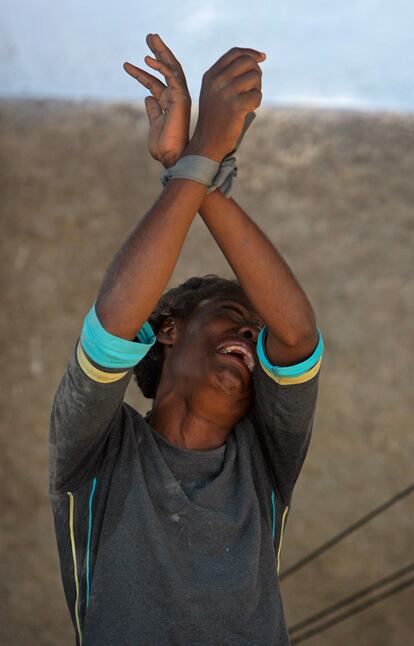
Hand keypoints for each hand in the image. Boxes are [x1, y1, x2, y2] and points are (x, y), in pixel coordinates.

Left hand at [124, 34, 191, 167]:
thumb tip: (148, 97)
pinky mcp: (181, 99)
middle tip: (149, 37)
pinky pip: (172, 78)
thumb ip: (153, 111)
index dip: (142, 73)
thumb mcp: (154, 125)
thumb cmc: (164, 146)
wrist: (171, 158)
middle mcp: (175, 98)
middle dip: (158, 53)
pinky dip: (160, 67)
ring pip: (171, 68)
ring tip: (150, 38)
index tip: (127, 65)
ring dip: (161, 52)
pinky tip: (148, 59)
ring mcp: (179, 98)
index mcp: (169, 104)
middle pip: (167, 70)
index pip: (155, 83)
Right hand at [186, 47, 265, 162]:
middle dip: (256, 73)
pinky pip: (257, 96)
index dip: (251, 53)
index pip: (235, 53)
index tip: (263, 57)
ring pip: (255, 77)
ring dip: (257, 89)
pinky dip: (256, 103)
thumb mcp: (213, 92)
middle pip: (248, 62)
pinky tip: (247, 111)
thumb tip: (254, 59)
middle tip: (253, 88)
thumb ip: (226, 76)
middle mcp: (217, 81)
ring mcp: (226, 93)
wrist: (207, 142)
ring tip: (248, 101)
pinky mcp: (236, 106)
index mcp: (211, 75)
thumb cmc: (214, 118)